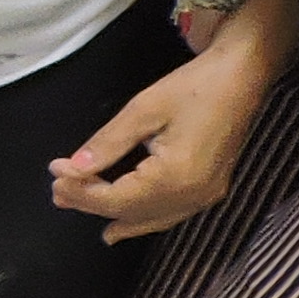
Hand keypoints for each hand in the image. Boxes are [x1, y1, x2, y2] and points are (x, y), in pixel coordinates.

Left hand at [54, 0, 295, 240]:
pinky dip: (141, 218)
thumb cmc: (194, 86)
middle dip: (91, 202)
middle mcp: (193, 195)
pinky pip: (169, 214)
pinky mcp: (210, 189)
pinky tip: (120, 222)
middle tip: (57, 191)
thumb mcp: (143, 109)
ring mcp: (205, 196)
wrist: (244, 74)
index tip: (54, 172)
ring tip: (78, 206)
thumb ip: (107, 143)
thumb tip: (72, 168)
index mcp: (176, 176)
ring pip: (150, 218)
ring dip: (114, 214)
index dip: (82, 189)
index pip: (116, 197)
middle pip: (131, 211)